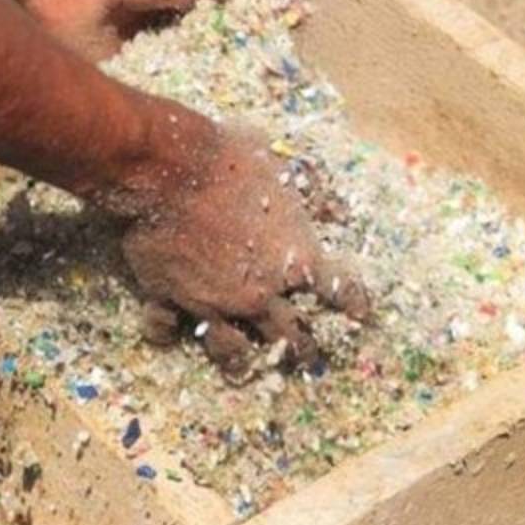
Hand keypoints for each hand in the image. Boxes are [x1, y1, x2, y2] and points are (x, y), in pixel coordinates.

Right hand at [121, 124, 369, 374]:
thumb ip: (314, 193)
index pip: (338, 292)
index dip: (353, 305)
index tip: (360, 315)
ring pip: (232, 350)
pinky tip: (169, 332)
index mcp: (295, 260)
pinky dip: (167, 331)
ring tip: (246, 367)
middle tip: (307, 358)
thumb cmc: (229, 157)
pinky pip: (166, 328)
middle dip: (303, 351)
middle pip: (290, 338)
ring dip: (241, 361)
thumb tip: (339, 211)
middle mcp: (258, 292)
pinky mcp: (168, 296)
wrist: (165, 167)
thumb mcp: (284, 167)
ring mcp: (212, 301)